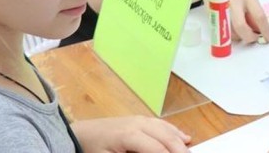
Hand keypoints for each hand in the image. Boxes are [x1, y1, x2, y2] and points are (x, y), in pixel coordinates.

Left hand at [71, 116, 189, 152]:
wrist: (78, 134)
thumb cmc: (92, 150)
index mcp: (130, 135)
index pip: (158, 149)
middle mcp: (139, 124)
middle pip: (166, 138)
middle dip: (180, 150)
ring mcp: (140, 120)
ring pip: (167, 129)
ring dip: (180, 142)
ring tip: (190, 152)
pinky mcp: (139, 120)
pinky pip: (161, 124)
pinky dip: (174, 131)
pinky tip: (184, 137)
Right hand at [196, 0, 268, 43]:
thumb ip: (252, 7)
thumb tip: (258, 26)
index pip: (258, 16)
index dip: (265, 30)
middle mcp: (234, 2)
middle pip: (241, 26)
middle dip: (249, 37)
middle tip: (254, 39)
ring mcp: (222, 9)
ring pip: (231, 31)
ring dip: (240, 37)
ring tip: (245, 32)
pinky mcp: (212, 15)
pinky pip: (223, 30)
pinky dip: (230, 34)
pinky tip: (235, 29)